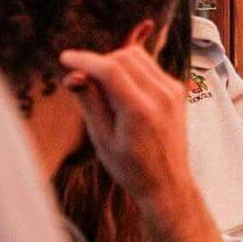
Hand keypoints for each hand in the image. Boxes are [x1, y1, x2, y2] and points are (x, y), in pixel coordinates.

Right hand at [60, 39, 188, 209]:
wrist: (167, 184)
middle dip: (99, 62)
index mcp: (140, 110)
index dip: (84, 59)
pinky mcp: (177, 90)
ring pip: (138, 57)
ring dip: (115, 63)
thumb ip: (89, 103)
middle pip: (124, 57)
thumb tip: (73, 74)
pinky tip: (122, 92)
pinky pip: (149, 67)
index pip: (110, 69)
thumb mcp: (102, 139)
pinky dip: (131, 70)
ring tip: (103, 88)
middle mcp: (161, 95)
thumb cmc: (131, 168)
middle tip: (83, 81)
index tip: (65, 58)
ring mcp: (173, 91)